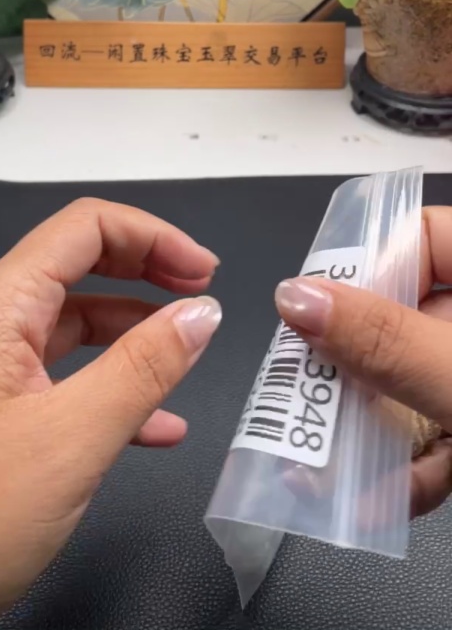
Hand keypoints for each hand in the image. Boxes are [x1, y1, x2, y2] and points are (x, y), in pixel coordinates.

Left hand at [0, 199, 219, 629]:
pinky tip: (156, 427)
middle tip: (203, 294)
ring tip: (187, 353)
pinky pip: (65, 379)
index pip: (84, 228)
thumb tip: (202, 314)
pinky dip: (114, 389)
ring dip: (136, 333)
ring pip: (76, 325)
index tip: (205, 273)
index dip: (153, 236)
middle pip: (81, 266)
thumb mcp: (71, 439)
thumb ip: (144, 369)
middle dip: (147, 272)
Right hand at [275, 205, 451, 518]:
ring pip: (412, 386)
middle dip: (348, 365)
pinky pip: (438, 439)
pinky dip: (405, 471)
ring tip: (318, 462)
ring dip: (365, 428)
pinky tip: (372, 499)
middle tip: (302, 387)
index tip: (313, 303)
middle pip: (401, 320)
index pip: (420, 235)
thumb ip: (388, 341)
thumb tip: (296, 298)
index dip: (364, 261)